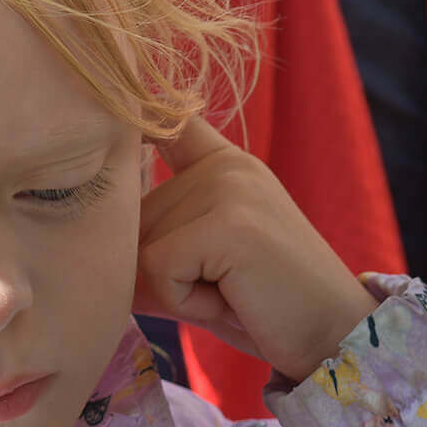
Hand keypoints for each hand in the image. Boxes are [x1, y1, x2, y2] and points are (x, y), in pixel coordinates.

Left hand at [134, 117, 377, 382]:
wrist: (336, 336)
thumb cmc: (266, 308)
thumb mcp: (206, 263)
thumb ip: (158, 242)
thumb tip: (91, 245)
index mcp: (224, 165)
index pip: (168, 120)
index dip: (137, 112)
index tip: (123, 91)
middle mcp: (224, 166)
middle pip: (132, 218)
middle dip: (160, 271)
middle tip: (225, 287)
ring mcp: (228, 189)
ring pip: (141, 248)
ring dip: (175, 290)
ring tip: (232, 292)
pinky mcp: (228, 223)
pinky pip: (161, 270)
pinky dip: (187, 302)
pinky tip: (234, 299)